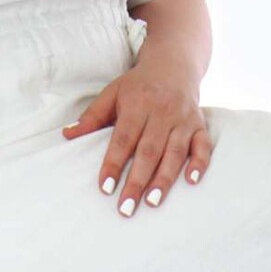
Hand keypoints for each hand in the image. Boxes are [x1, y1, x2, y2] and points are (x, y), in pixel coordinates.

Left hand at [62, 57, 211, 216]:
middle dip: (137, 182)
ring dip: (164, 179)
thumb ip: (92, 116)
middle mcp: (162, 112)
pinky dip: (200, 162)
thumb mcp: (112, 93)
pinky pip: (203, 145)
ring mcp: (183, 119)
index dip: (114, 164)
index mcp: (138, 104)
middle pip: (148, 151)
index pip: (123, 139)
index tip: (106, 188)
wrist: (174, 63)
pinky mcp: (199, 125)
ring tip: (152, 203)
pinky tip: (192, 181)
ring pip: (175, 153)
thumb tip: (67, 135)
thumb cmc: (138, 85)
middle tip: (125, 208)